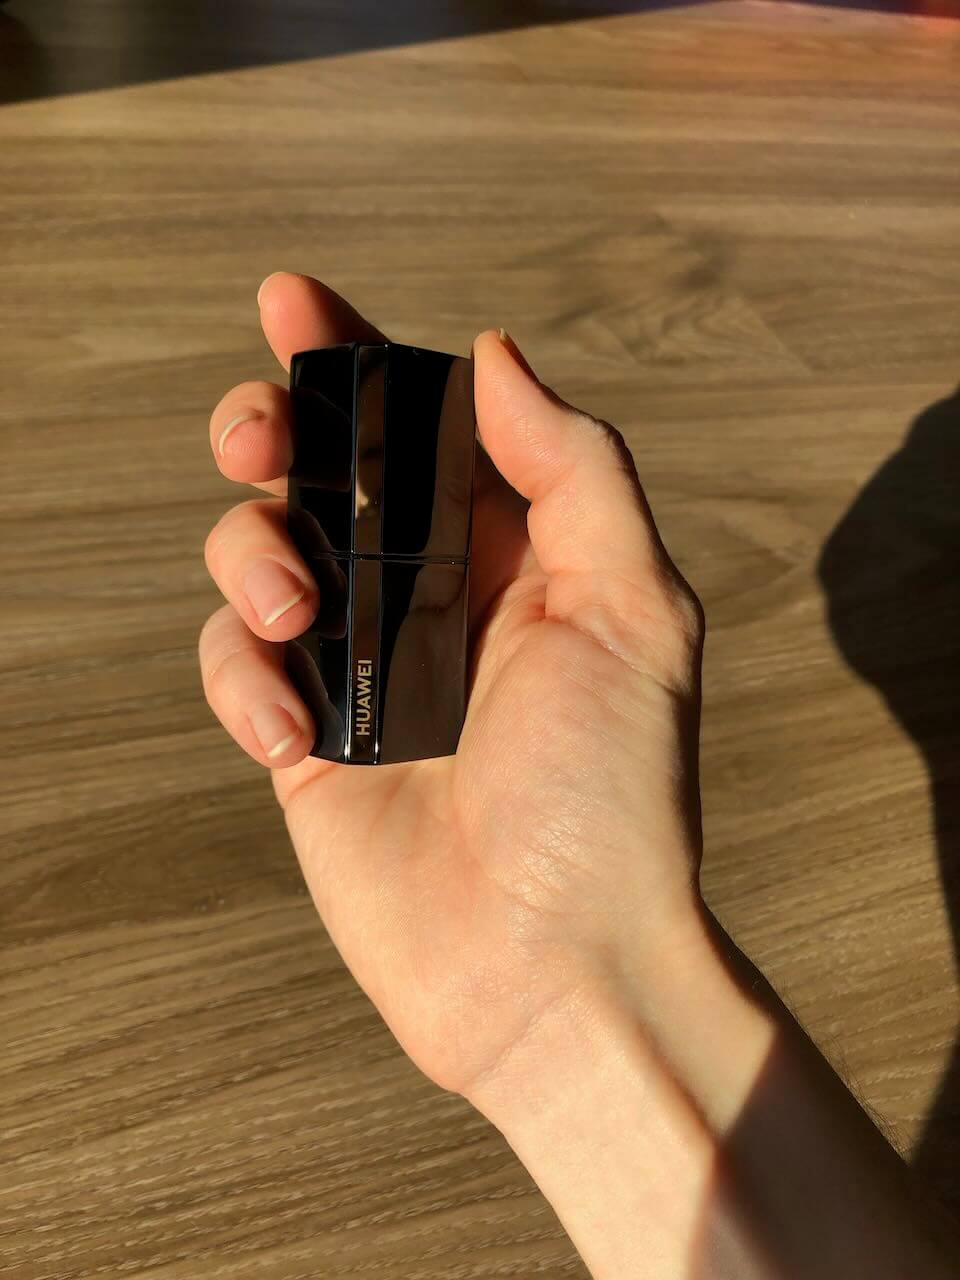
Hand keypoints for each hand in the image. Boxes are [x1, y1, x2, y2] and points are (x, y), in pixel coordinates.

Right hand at [200, 272, 705, 1097]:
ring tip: (299, 623)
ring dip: (253, 561)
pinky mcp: (305, 741)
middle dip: (272, 433)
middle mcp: (430, 596)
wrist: (551, 964)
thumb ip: (575, 470)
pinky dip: (243, 686)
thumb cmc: (613, 795)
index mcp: (513, 551)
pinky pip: (234, 672)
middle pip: (317, 473)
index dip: (355, 355)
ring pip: (257, 556)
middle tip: (260, 440)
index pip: (421, 425)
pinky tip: (297, 741)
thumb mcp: (635, 610)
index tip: (291, 300)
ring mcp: (360, 668)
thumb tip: (495, 356)